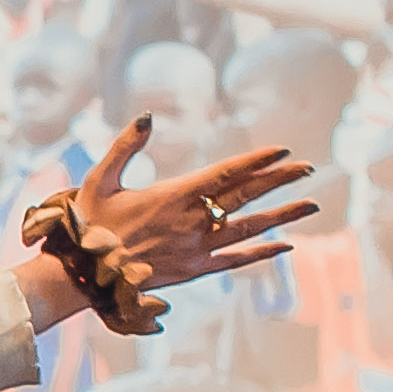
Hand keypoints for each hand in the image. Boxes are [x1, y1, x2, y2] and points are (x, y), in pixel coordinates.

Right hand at [35, 118, 316, 321]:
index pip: (226, 173)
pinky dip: (261, 253)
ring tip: (310, 204)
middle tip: (309, 169)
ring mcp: (195, 248)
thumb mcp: (99, 179)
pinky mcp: (192, 271)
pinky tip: (285, 245)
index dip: (256, 161)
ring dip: (282, 215)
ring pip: (248, 228)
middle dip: (280, 181)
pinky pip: (235, 261)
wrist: (82, 275)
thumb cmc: (87, 224)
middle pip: (246, 196)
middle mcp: (191, 221)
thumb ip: (125, 146)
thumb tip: (146, 117)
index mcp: (172, 195)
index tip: (283, 150)